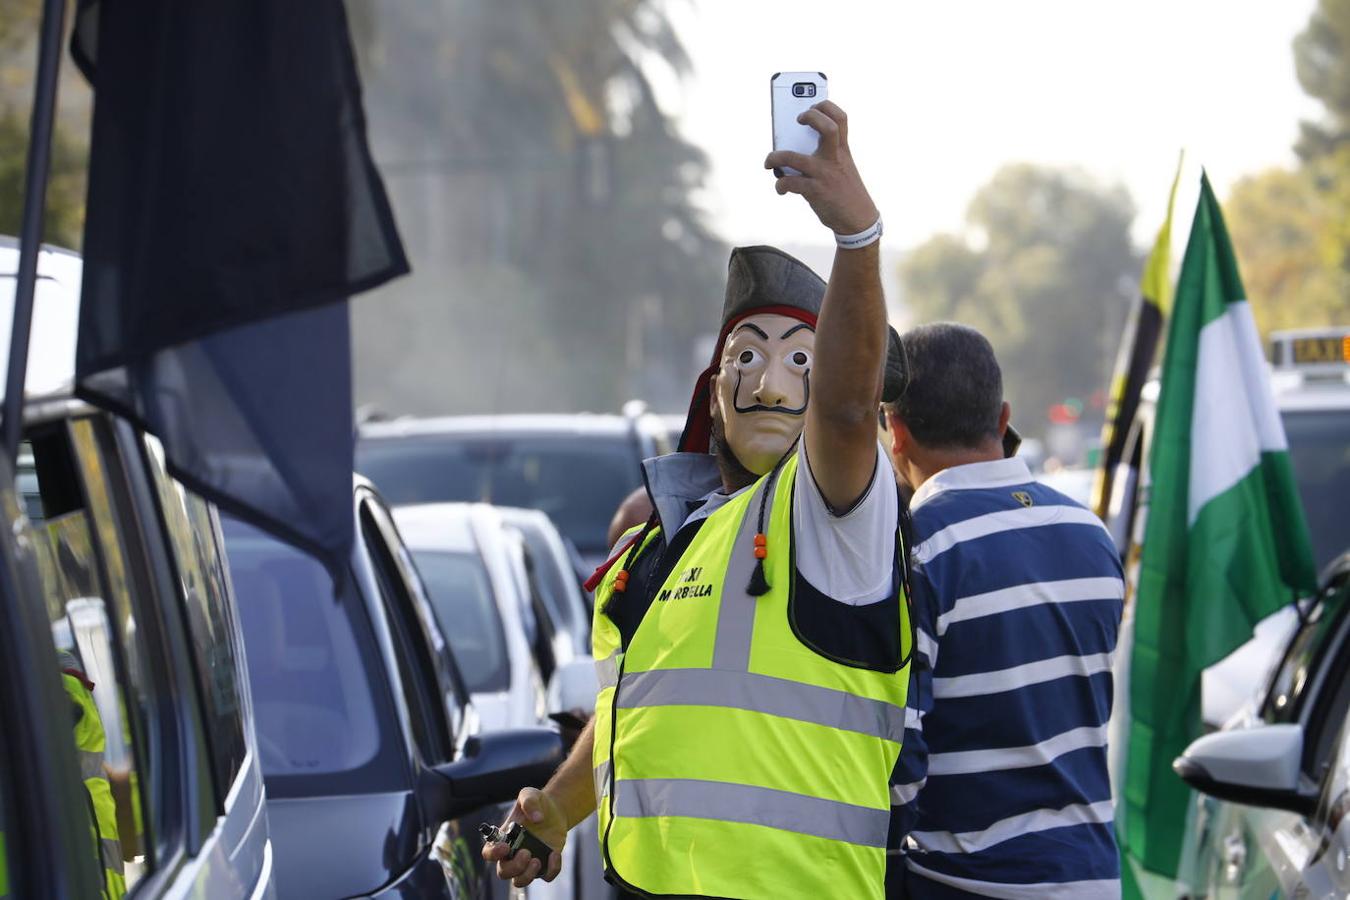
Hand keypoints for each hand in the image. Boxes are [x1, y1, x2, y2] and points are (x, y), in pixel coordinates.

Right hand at [482, 787, 567, 887]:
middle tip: (527, 853)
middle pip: (503, 872)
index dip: (493, 854)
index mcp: (503, 838)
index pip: (489, 853)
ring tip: (537, 860)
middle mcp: (512, 853)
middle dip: (514, 867)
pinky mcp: (545, 864)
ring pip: (520, 881)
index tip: (506, 847)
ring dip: (527, 875)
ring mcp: (528, 861)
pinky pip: (545, 876)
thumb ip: (529, 802)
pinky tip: (555, 854)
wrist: (555, 810)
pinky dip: (551, 870)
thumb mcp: (530, 794)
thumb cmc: (537, 803)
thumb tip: (537, 818)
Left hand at [764, 101, 878, 235]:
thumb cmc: (845, 191)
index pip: (841, 118)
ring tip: (770, 161)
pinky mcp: (816, 191)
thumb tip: (793, 146)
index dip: (826, 106)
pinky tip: (781, 188)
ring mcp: (825, 174)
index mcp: (843, 150)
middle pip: (828, 127)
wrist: (858, 220)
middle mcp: (835, 159)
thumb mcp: (843, 168)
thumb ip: (826, 155)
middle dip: (810, 117)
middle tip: (797, 121)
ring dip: (775, 157)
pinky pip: (790, 182)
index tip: (813, 106)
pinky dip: (780, 184)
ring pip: (793, 157)